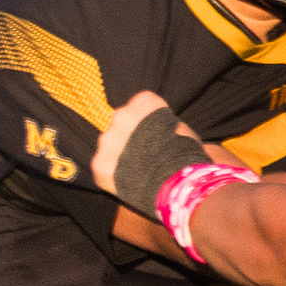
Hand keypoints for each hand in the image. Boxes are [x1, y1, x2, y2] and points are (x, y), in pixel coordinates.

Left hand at [88, 89, 212, 203]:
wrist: (177, 183)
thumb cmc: (186, 154)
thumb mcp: (182, 129)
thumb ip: (162, 123)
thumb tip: (157, 128)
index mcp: (143, 102)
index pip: (139, 105)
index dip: (146, 121)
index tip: (154, 133)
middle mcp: (120, 116)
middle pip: (120, 124)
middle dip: (128, 136)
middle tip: (143, 153)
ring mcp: (106, 140)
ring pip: (109, 145)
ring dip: (117, 154)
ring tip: (136, 169)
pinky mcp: (98, 163)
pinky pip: (102, 167)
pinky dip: (111, 174)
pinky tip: (128, 181)